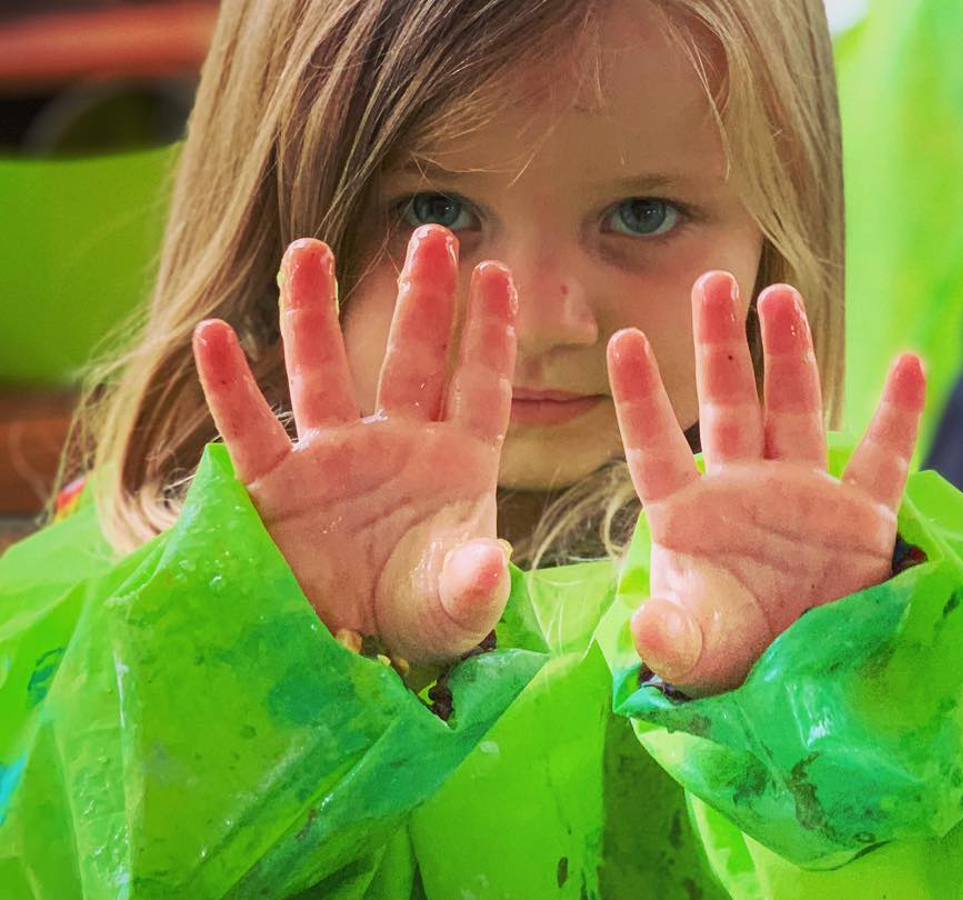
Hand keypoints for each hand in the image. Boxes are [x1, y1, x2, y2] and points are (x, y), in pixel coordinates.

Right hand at [192, 225, 517, 665]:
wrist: (351, 660)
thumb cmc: (420, 621)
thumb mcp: (456, 609)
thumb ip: (474, 583)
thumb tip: (493, 561)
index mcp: (456, 465)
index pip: (480, 387)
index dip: (489, 334)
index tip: (497, 275)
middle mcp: (396, 447)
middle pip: (412, 358)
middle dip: (423, 298)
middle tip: (433, 233)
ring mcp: (334, 461)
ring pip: (324, 372)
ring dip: (316, 312)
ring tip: (309, 248)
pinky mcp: (276, 488)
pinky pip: (250, 430)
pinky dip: (230, 386)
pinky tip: (213, 335)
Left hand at [607, 272, 925, 696]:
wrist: (801, 690)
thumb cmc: (730, 662)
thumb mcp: (694, 654)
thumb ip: (669, 639)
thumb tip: (642, 628)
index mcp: (689, 515)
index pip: (655, 445)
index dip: (641, 396)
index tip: (623, 339)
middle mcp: (744, 490)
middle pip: (729, 403)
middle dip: (719, 343)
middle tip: (713, 280)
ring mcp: (805, 498)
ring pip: (796, 410)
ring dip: (789, 354)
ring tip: (781, 298)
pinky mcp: (862, 521)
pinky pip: (886, 460)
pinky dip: (900, 414)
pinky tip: (911, 362)